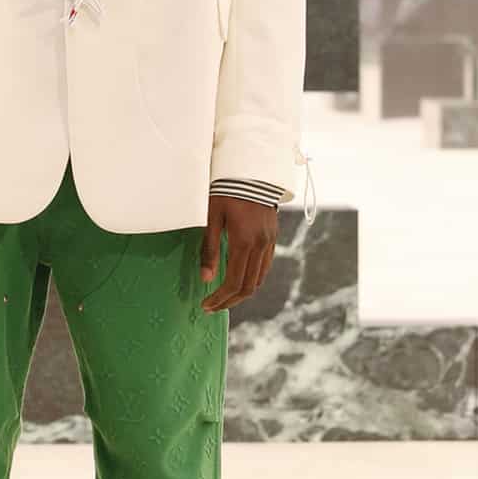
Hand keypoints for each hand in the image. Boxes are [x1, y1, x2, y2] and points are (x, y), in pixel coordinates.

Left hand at [200, 193, 276, 311]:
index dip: (219, 298)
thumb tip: (205, 278)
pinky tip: (238, 279)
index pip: (233, 282)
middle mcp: (260, 246)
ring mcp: (269, 242)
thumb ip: (209, 249)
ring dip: (241, 292)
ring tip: (224, 297)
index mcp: (244, 242)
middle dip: (229, 301)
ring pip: (259, 279)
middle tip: (212, 307)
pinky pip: (264, 266)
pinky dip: (251, 278)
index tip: (205, 305)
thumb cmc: (226, 191)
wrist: (252, 171)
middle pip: (248, 286)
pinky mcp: (272, 238)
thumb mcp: (212, 218)